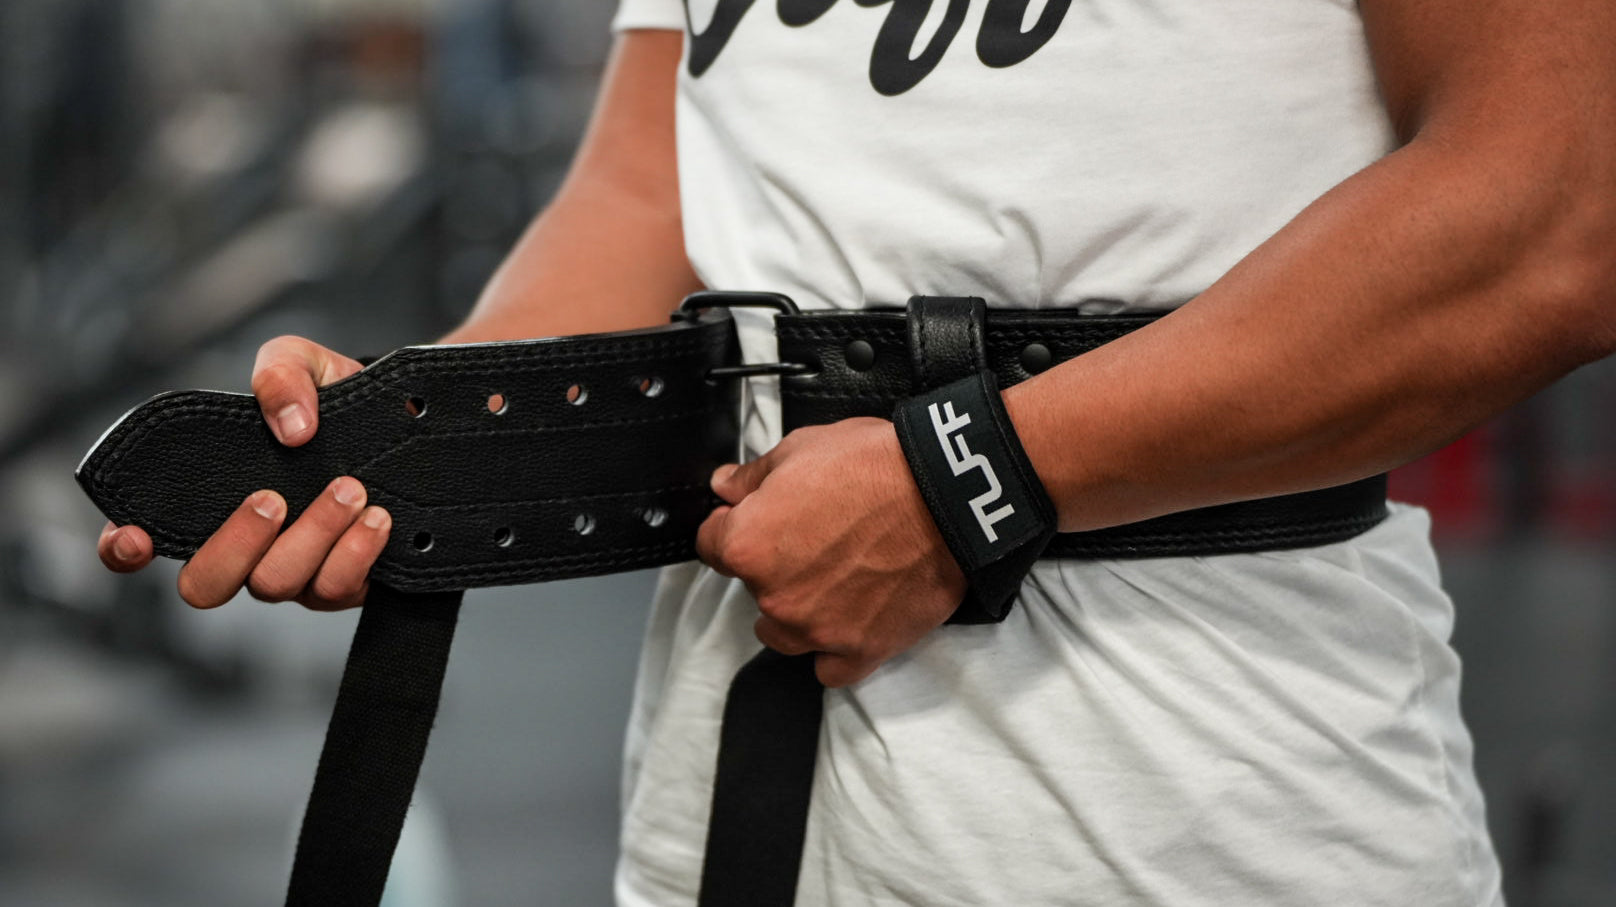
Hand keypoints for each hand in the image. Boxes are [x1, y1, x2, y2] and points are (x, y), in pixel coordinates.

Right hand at [96, 336, 390, 610]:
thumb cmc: (328, 397)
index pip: (141, 540)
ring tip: (350, 489)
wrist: (399, 418)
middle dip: (236, 544)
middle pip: (205, 585)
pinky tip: (377, 517)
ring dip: (312, 536)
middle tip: (273, 498)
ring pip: (277, 584)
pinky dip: (356, 553)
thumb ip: (280, 376)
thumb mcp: (301, 363)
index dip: (123, 549)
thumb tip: (290, 426)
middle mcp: (242, 546)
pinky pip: (334, 589)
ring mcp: (289, 570)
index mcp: (208, 497)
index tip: (136, 536)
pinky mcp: (339, 581)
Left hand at [695, 418, 965, 686]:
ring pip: (782, 635)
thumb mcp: (802, 448)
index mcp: (747, 544)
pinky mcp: (861, 649)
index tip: (756, 516)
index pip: (710, 543)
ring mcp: (816, 629)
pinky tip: (849, 622)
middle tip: (814, 538)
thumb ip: (752, 476)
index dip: (733, 524)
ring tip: (831, 582)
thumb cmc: (874, 466)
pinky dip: (835, 650)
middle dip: (772, 565)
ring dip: (796, 612)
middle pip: (751, 588)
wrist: (947, 494)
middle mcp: (773, 595)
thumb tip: (724, 486)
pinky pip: (831, 668)